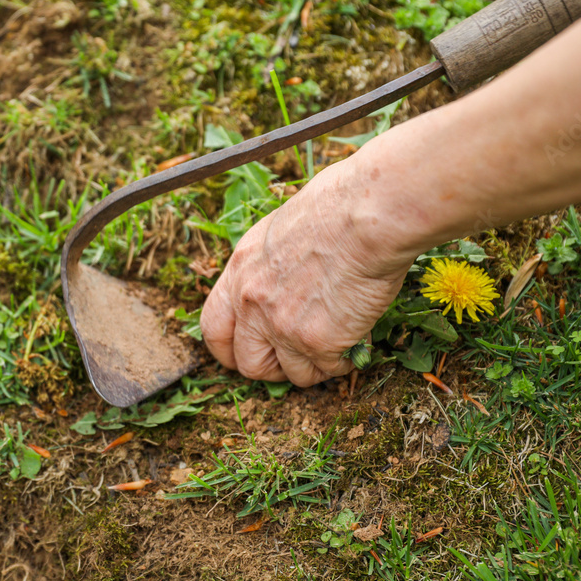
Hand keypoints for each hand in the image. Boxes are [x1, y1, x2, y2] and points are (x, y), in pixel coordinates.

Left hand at [199, 153, 417, 386]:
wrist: (366, 214)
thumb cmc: (338, 205)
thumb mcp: (282, 228)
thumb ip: (273, 263)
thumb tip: (286, 277)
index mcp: (240, 269)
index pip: (214, 328)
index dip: (231, 348)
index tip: (253, 351)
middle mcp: (251, 301)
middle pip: (246, 363)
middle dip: (273, 367)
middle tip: (298, 357)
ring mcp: (281, 326)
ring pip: (289, 375)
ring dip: (314, 366)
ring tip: (336, 345)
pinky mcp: (315, 342)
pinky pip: (327, 370)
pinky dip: (342, 362)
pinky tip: (356, 339)